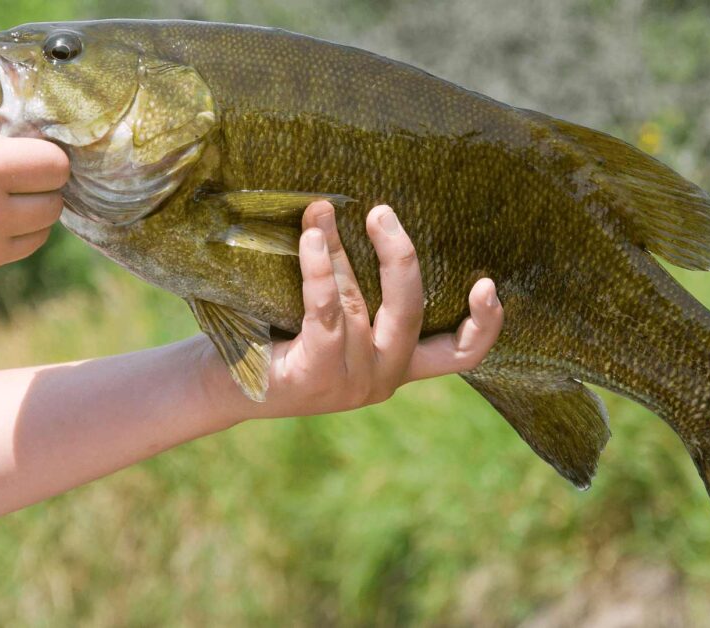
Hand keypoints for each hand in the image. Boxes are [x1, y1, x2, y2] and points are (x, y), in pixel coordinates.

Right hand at [0, 78, 69, 287]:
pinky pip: (9, 254)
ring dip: (28, 216)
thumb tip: (9, 113)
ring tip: (0, 198)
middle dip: (40, 186)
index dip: (47, 154)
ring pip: (39, 235)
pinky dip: (4, 238)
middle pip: (53, 204)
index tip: (30, 150)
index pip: (56, 166)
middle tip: (18, 175)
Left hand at [200, 201, 503, 421]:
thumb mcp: (331, 320)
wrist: (220, 388)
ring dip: (337, 249)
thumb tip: (352, 210)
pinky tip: (311, 239)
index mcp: (398, 365)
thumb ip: (355, 291)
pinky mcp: (317, 375)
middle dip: (399, 257)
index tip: (489, 283)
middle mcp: (383, 379)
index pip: (459, 355)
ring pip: (358, 301)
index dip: (485, 325)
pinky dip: (320, 270)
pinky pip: (327, 311)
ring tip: (320, 212)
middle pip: (412, 311)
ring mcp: (352, 382)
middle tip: (381, 212)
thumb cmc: (278, 343)